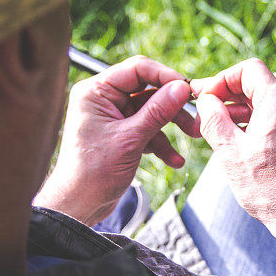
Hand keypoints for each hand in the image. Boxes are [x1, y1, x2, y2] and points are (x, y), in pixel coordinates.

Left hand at [34, 55, 198, 225]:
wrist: (79, 205)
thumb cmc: (93, 172)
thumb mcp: (131, 138)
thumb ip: (157, 111)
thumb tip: (181, 88)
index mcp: (96, 91)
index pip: (137, 69)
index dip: (165, 76)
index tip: (188, 88)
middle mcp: (103, 99)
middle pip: (148, 90)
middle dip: (172, 105)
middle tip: (195, 114)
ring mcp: (113, 117)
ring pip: (151, 111)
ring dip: (171, 125)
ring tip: (193, 135)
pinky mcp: (121, 134)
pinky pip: (147, 130)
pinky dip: (162, 143)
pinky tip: (174, 160)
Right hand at [190, 59, 275, 234]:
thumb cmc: (272, 191)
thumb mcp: (231, 154)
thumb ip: (214, 120)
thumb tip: (206, 101)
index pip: (249, 69)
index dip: (222, 79)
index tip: (207, 96)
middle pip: (259, 84)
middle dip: (229, 97)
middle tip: (207, 114)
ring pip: (269, 102)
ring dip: (243, 111)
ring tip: (221, 132)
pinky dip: (259, 122)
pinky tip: (243, 143)